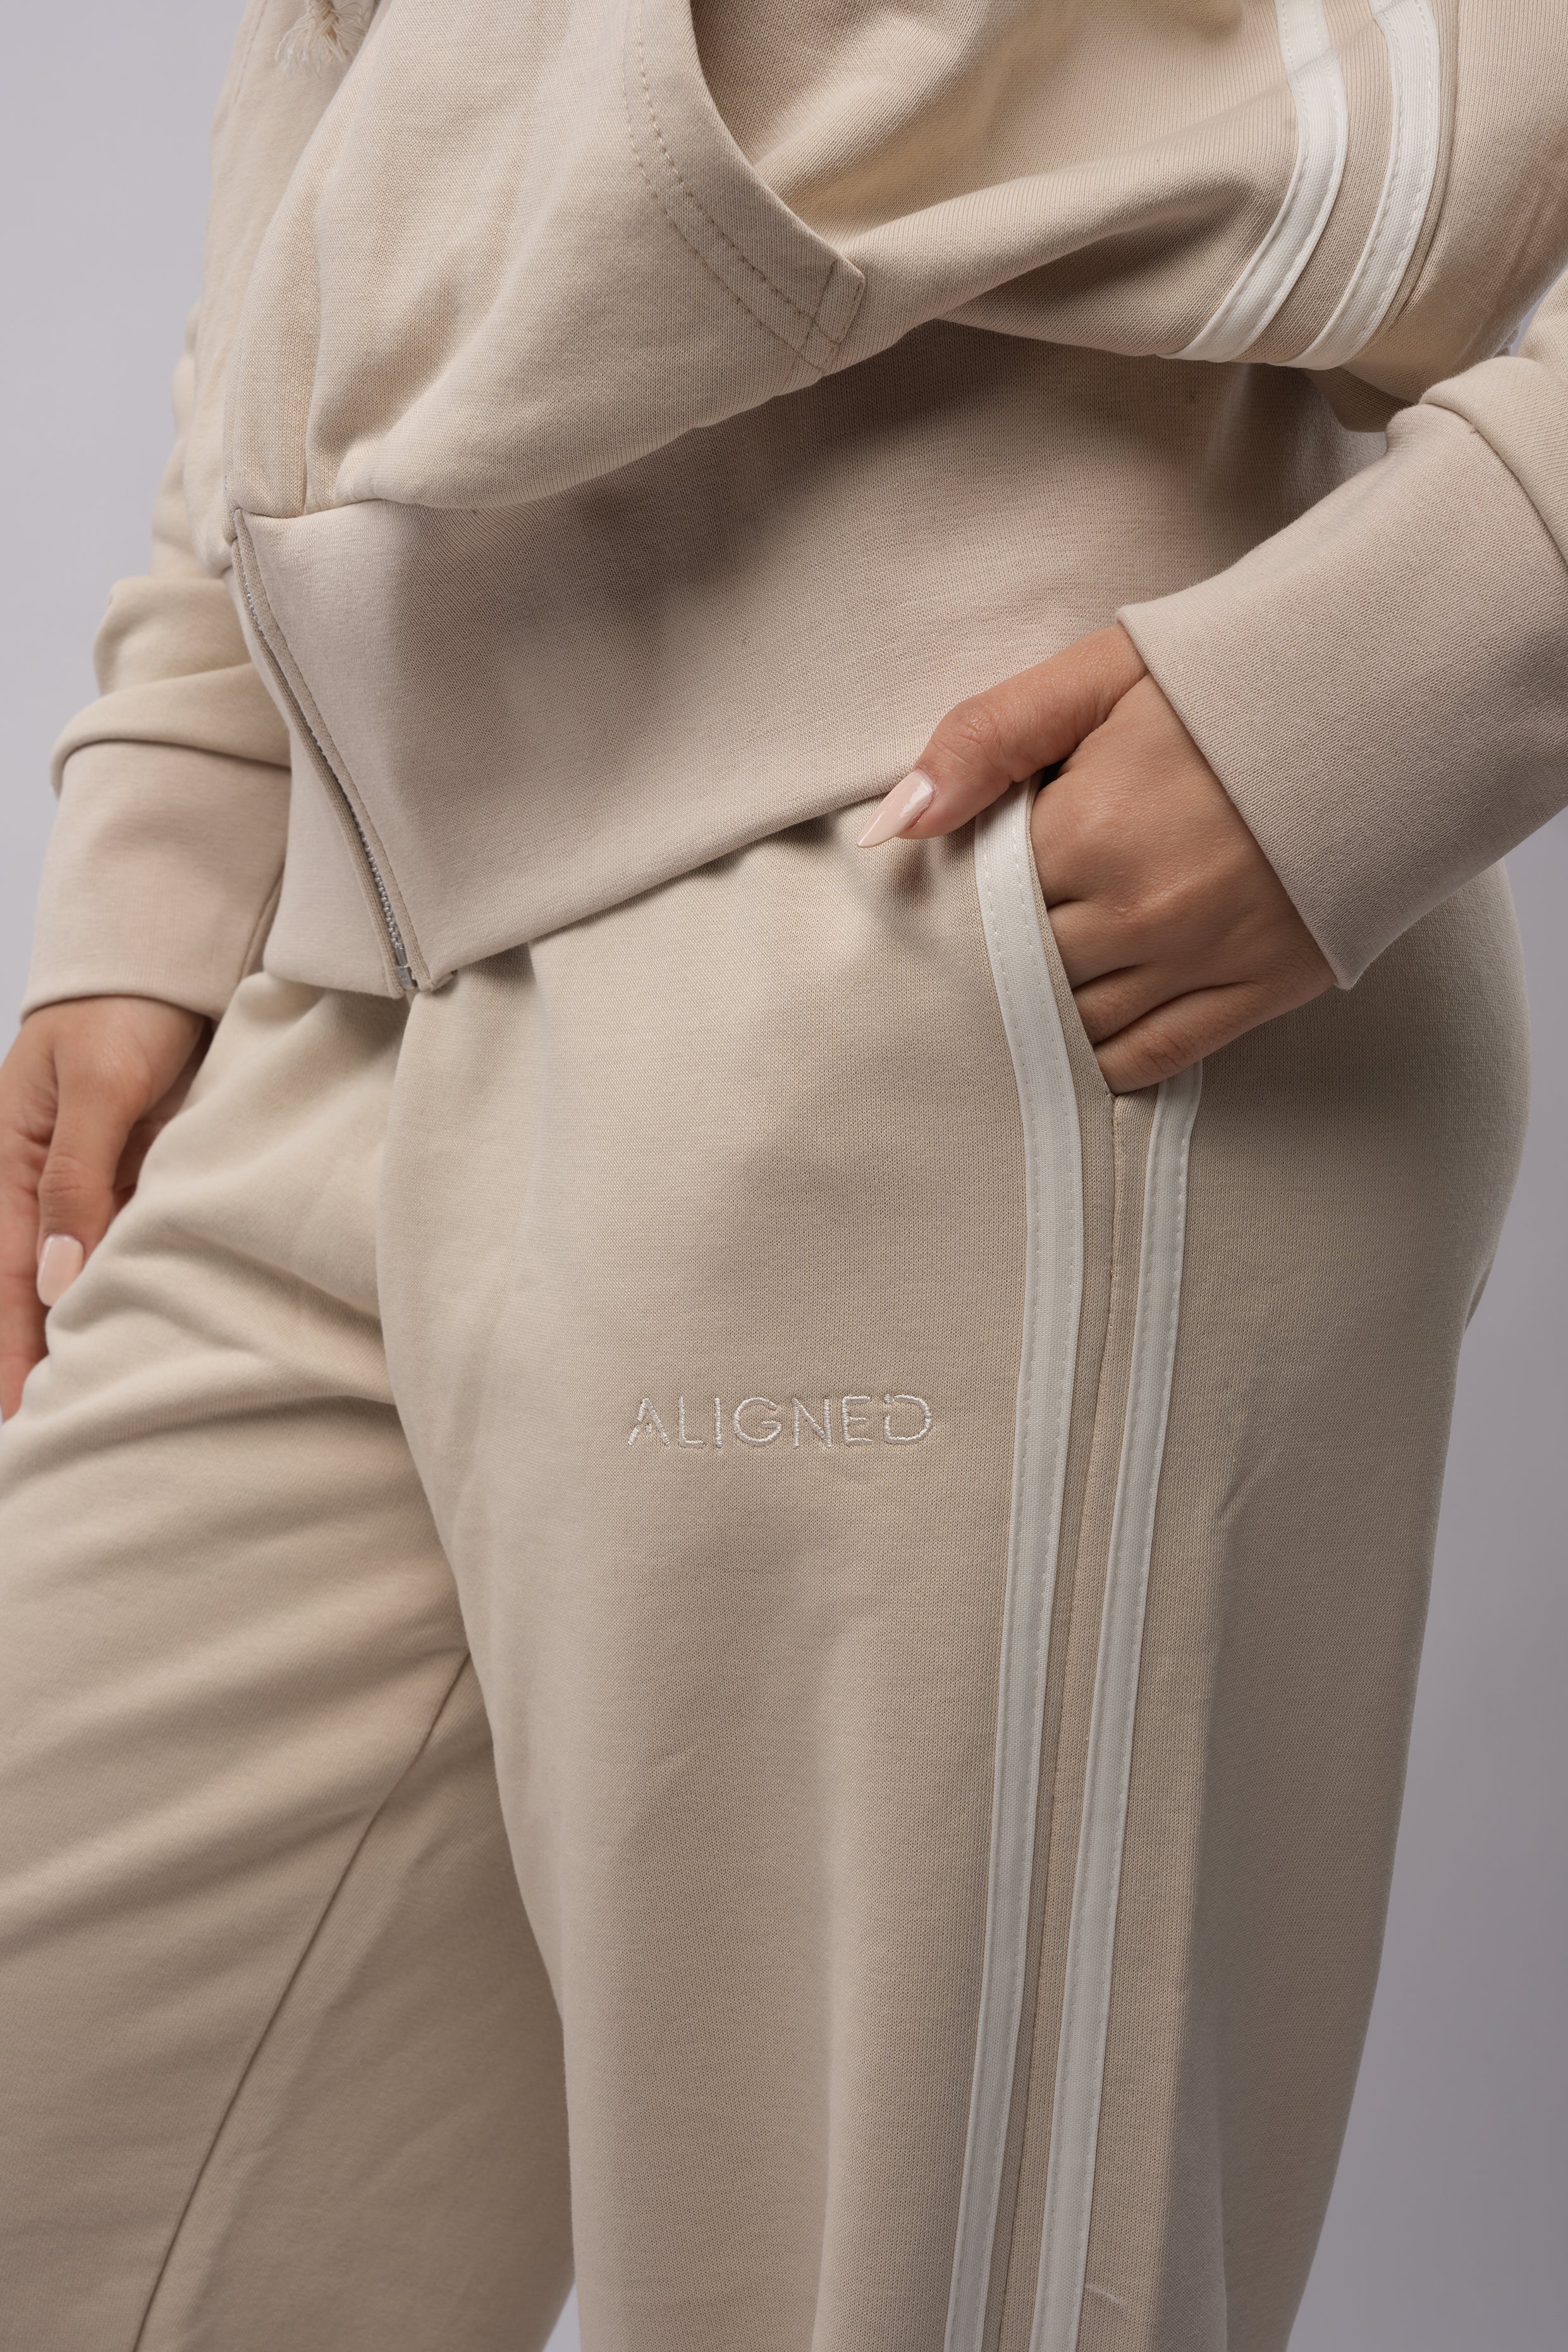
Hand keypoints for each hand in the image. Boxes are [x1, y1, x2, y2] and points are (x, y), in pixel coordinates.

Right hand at [0, 996, 207, 1418]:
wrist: (166, 965)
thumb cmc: (119, 1013)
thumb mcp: (98, 1088)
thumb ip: (79, 1179)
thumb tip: (58, 1280)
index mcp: (11, 1169)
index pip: (7, 1282)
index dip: (11, 1351)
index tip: (17, 1417)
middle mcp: (46, 1192)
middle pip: (36, 1296)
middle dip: (37, 1365)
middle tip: (53, 1443)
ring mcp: (95, 1193)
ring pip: (87, 1283)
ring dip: (92, 1340)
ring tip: (104, 1414)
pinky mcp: (142, 1186)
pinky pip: (135, 1254)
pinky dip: (137, 1298)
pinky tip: (152, 1345)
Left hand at [858, 624, 1333, 1090]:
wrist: (1390, 696)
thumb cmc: (1233, 678)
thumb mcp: (1101, 675)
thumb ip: (986, 740)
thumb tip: (893, 825)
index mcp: (1089, 829)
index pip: (979, 902)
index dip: (965, 896)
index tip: (965, 884)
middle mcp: (1138, 910)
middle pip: (1021, 971)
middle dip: (998, 959)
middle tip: (992, 940)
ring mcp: (1200, 958)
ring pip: (1076, 1024)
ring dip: (1044, 1012)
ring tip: (1029, 987)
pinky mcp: (1259, 989)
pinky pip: (1152, 1056)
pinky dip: (1106, 1059)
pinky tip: (1082, 1040)